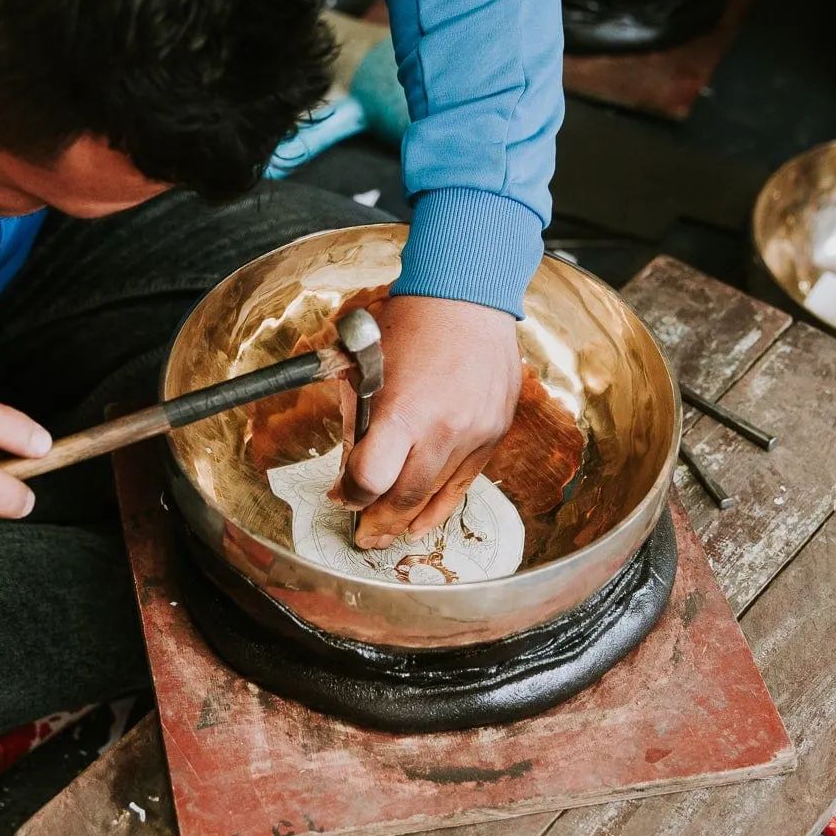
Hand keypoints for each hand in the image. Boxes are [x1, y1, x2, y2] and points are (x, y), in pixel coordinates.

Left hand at [338, 295, 520, 547]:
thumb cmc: (410, 325)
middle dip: (377, 522)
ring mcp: (474, 434)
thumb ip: (358, 425)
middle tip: (362, 537)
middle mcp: (443, 429)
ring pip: (437, 497)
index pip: (370, 479)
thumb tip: (350, 472)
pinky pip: (466, 483)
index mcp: (403, 411)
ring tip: (387, 537)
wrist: (468, 298)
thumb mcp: (365, 370)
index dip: (351, 494)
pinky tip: (422, 522)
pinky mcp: (494, 434)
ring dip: (408, 521)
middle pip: (404, 498)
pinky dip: (441, 506)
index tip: (341, 495)